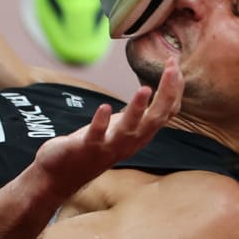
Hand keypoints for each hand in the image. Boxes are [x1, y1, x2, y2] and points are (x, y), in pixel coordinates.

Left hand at [33, 58, 182, 198]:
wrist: (63, 175)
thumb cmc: (95, 146)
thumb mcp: (121, 128)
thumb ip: (137, 114)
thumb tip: (151, 90)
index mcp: (140, 135)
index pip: (165, 112)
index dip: (173, 89)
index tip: (175, 63)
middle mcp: (129, 143)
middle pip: (155, 119)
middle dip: (165, 94)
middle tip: (171, 69)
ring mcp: (108, 147)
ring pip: (129, 130)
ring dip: (137, 109)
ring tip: (145, 89)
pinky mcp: (86, 149)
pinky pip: (97, 136)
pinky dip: (101, 122)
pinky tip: (104, 106)